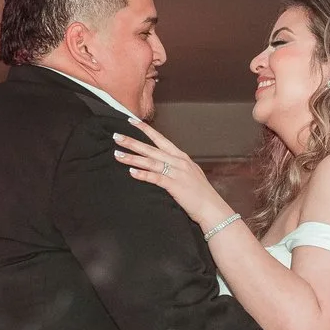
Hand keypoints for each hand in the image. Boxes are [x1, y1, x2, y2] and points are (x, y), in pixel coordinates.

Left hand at [113, 120, 229, 227]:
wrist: (212, 208)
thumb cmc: (201, 194)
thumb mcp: (190, 174)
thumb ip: (177, 167)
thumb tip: (165, 164)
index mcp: (181, 157)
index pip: (160, 139)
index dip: (146, 130)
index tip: (131, 121)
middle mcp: (178, 162)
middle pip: (151, 149)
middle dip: (133, 142)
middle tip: (116, 136)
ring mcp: (177, 173)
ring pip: (151, 162)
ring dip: (133, 158)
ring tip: (118, 154)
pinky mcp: (175, 186)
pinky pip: (156, 178)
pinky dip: (143, 174)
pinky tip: (132, 172)